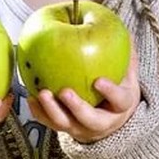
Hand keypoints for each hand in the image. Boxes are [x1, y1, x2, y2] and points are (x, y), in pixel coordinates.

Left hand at [26, 49, 140, 143]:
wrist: (110, 118)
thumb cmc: (118, 90)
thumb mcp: (128, 75)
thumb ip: (126, 55)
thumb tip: (122, 30)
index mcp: (121, 106)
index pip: (120, 101)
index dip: (110, 92)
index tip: (98, 80)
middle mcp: (102, 122)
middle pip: (90, 119)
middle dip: (76, 107)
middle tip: (64, 92)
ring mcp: (82, 127)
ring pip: (66, 124)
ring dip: (52, 110)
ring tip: (41, 93)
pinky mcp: (65, 128)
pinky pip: (50, 123)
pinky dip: (39, 112)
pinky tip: (31, 97)